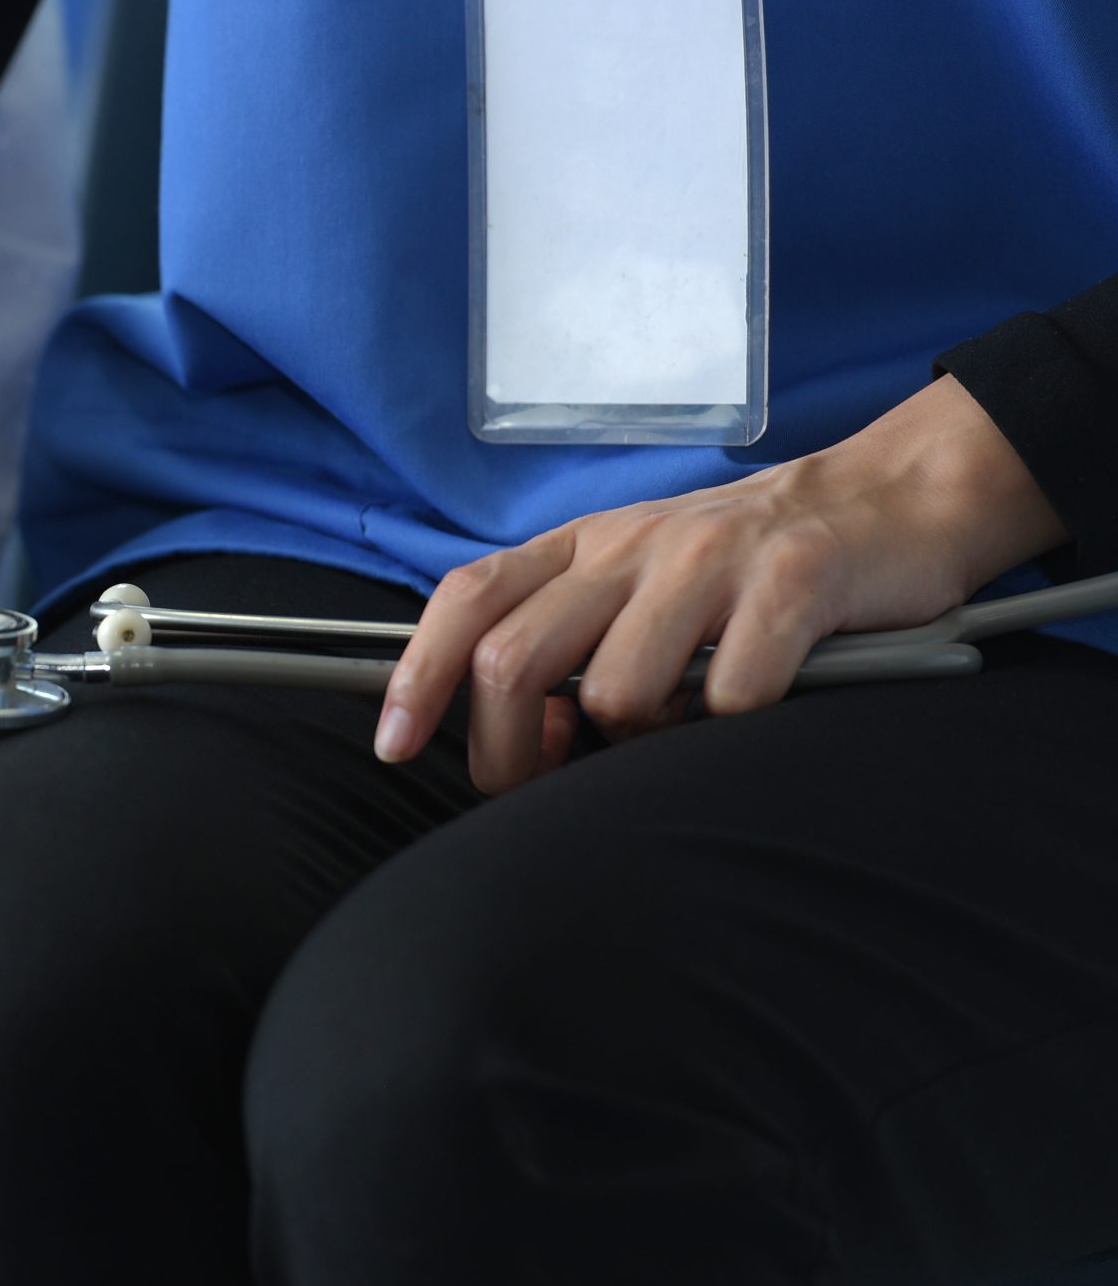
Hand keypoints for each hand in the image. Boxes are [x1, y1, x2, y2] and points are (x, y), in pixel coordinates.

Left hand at [377, 376, 1065, 794]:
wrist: (891, 502)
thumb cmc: (749, 567)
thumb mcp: (640, 583)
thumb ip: (573, 646)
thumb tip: (531, 737)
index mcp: (583, 546)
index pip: (466, 600)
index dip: (416, 675)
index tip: (395, 746)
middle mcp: (632, 545)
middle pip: (513, 661)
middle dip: (510, 750)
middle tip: (546, 784)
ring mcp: (709, 562)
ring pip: (615, 692)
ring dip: (638, 739)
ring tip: (684, 719)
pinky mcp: (792, 586)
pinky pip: (729, 696)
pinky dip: (731, 727)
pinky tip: (755, 705)